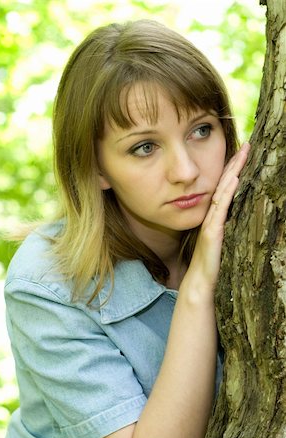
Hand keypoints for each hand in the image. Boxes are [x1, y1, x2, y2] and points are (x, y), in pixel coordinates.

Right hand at [182, 142, 249, 294]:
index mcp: (216, 216)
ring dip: (233, 172)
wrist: (201, 280)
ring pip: (222, 191)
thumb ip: (225, 226)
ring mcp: (211, 222)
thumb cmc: (211, 262)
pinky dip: (227, 192)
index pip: (226, 189)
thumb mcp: (221, 240)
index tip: (243, 155)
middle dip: (235, 165)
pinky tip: (235, 179)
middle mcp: (212, 215)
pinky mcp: (212, 232)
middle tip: (247, 146)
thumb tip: (236, 215)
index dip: (234, 171)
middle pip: (224, 185)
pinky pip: (221, 208)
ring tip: (243, 154)